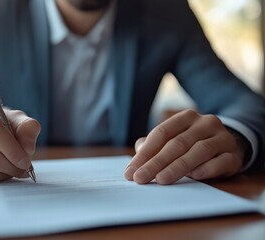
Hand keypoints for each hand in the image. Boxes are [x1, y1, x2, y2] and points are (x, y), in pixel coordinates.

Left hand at [124, 109, 245, 184]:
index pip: (161, 133)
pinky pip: (220, 162)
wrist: (230, 145)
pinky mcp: (234, 155)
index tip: (131, 171)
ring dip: (177, 167)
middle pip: (177, 143)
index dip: (145, 153)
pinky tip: (193, 176)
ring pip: (198, 151)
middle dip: (156, 162)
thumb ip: (154, 146)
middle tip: (141, 178)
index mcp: (186, 117)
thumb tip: (137, 156)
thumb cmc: (193, 143)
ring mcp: (222, 138)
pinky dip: (206, 169)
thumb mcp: (174, 139)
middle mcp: (205, 123)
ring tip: (161, 180)